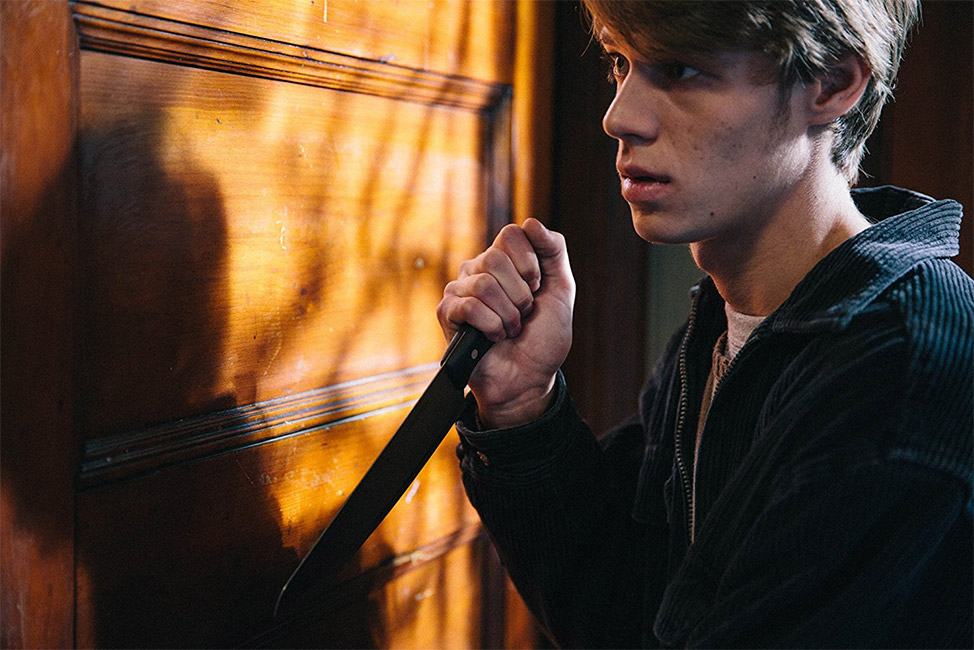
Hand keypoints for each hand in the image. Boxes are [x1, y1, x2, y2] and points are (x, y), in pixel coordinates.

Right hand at [436, 218, 574, 427]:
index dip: (530, 263)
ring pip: (484, 284)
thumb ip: (553, 251)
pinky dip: (492, 326)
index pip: (512, 234)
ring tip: (511, 329)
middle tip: (523, 313)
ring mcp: (460, 290)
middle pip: (496, 259)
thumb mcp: (561, 289)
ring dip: (508, 315)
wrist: (529, 379)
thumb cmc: (543, 338)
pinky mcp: (447, 313)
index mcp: (504, 259)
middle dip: (521, 294)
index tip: (537, 287)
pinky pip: (468, 306)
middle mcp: (478, 269)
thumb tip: (530, 222)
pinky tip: (495, 338)